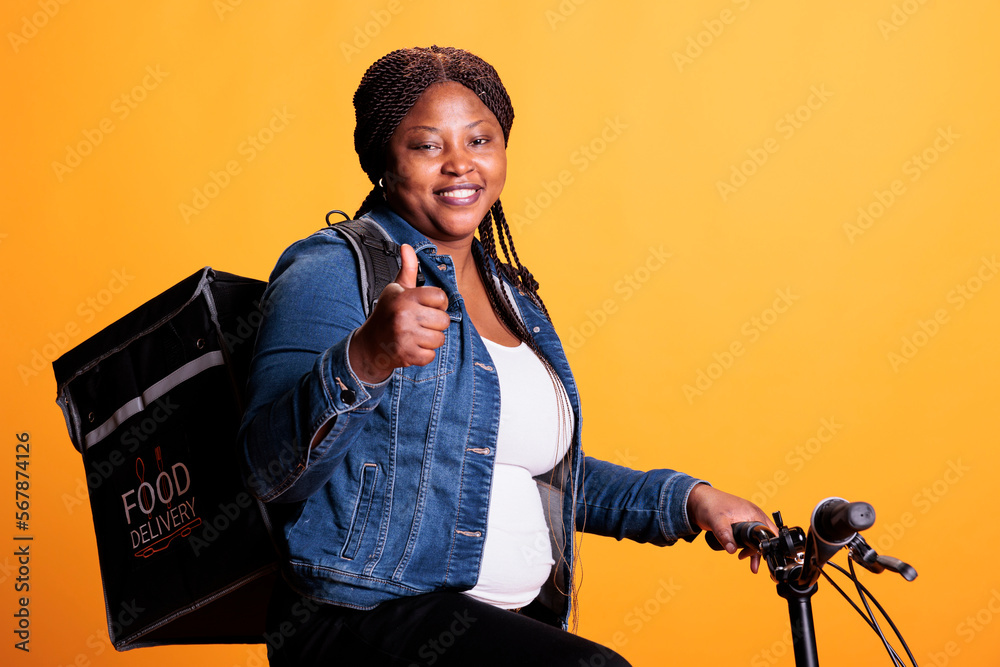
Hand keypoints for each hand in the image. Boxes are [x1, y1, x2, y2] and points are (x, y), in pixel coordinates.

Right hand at [349, 244, 450, 382]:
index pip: (441, 297)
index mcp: (405, 297)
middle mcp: (405, 315)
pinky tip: (412, 347)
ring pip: (439, 339)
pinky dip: (424, 354)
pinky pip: (430, 356)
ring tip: (416, 335)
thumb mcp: (396, 289)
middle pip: (444, 321)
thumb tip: (406, 246)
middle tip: (420, 323)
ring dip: (430, 340)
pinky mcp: (406, 354)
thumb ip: (408, 269)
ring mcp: (405, 336)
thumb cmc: (387, 313)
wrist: (369, 344)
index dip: (437, 303)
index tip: (427, 306)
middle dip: (435, 324)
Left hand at [687, 484, 778, 573]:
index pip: (768, 531)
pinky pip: (749, 537)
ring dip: (755, 552)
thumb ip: (724, 535)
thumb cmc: (708, 505)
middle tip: (755, 564)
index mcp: (753, 513)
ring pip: (757, 538)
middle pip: (765, 536)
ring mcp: (747, 519)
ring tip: (752, 567)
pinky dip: (748, 547)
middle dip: (762, 551)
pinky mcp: (740, 523)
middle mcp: (753, 515)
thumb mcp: (717, 521)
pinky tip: (743, 556)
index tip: (758, 556)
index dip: (766, 545)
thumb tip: (732, 550)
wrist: (698, 500)